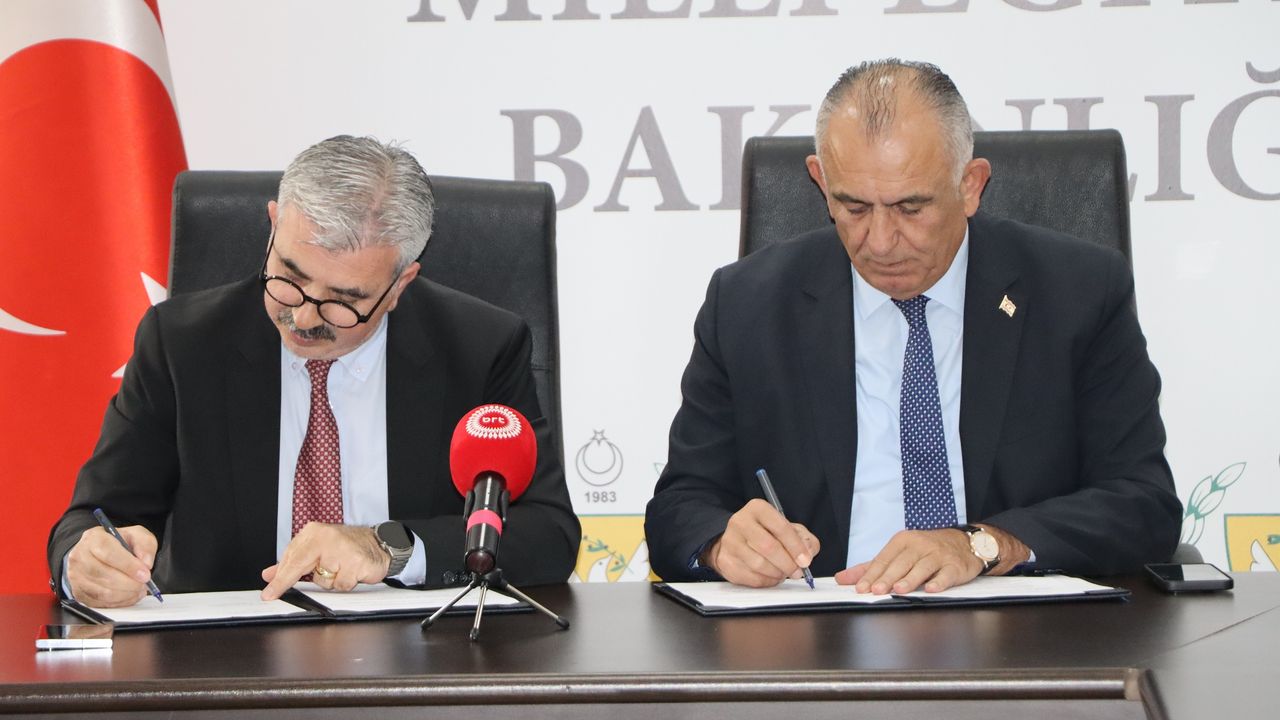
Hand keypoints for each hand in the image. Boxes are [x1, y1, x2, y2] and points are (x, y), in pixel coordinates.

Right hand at [66, 525, 157, 607]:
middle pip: (103, 574)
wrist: (101, 552)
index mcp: (94, 538)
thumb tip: (146, 563)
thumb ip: (145, 545)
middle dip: (129, 583)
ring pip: (102, 592)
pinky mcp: (78, 592)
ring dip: (125, 594)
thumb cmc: (119, 543)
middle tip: (144, 584)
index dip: (128, 566)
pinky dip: (119, 602)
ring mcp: (76, 576)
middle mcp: (80, 556)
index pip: (108, 553)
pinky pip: (99, 603)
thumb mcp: (137, 535)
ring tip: (138, 589)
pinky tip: (129, 595)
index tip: (145, 574)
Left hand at [261, 522, 388, 599]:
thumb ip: (292, 563)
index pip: (291, 558)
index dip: (279, 578)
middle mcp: (327, 537)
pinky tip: (352, 571)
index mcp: (314, 532)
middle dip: (287, 582)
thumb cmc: (347, 547)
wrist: (380, 543)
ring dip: (331, 581)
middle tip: (274, 594)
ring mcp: (342, 549)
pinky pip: (342, 585)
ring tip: (341, 569)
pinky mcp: (357, 562)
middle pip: (300, 567)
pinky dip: (346, 583)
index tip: (268, 593)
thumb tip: (270, 574)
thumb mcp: (317, 551)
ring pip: (323, 581)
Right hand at [704, 498, 819, 586]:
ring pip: (759, 565)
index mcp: (758, 509)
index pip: (781, 527)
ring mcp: (730, 542)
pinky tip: (770, 576)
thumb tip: (807, 553)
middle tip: (797, 572)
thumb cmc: (766, 534)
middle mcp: (740, 522)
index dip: (796, 547)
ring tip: (782, 572)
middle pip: (768, 547)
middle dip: (787, 563)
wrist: (737, 541)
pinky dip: (766, 581)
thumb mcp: (789, 529)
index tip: (805, 561)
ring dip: (777, 573)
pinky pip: (750, 577)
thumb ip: (804, 539)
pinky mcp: (725, 561)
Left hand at [835, 525, 1027, 593]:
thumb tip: (842, 578)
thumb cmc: (926, 550)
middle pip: (900, 563)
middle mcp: (919, 545)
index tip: (860, 588)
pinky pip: (946, 574)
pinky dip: (939, 581)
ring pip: (922, 567)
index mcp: (902, 541)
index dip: (871, 574)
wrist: (964, 543)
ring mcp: (938, 555)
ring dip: (910, 579)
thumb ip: (871, 567)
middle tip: (875, 590)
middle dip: (886, 578)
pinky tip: (931, 588)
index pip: (884, 559)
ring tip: (898, 590)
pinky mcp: (955, 565)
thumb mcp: (898, 553)